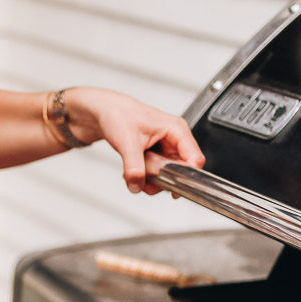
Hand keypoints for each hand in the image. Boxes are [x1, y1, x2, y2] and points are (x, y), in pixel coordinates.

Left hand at [64, 86, 204, 194]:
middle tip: (143, 176)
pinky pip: (158, 173)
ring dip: (151, 179)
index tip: (172, 189)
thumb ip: (134, 167)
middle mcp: (175, 138)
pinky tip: (133, 169)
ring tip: (134, 170)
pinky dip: (145, 176)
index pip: (194, 158)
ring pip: (169, 174)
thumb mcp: (127, 142)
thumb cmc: (119, 115)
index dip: (187, 176)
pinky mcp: (158, 154)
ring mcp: (167, 147)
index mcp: (176, 129)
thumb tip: (137, 186)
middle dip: (162, 179)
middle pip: (182, 170)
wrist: (106, 112)